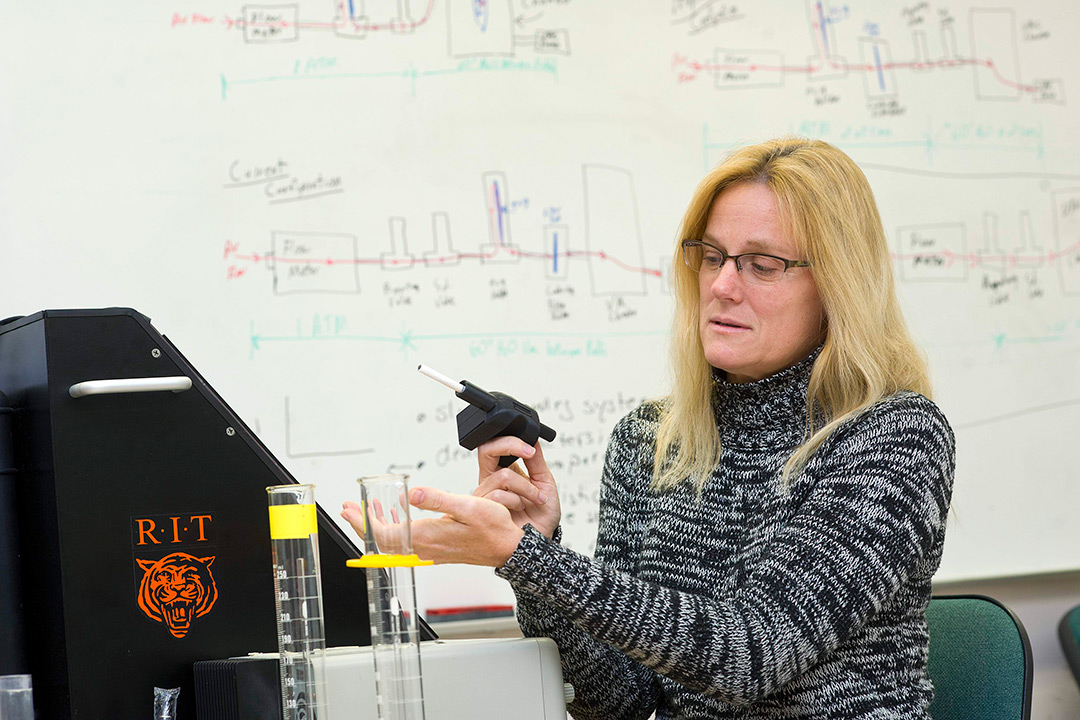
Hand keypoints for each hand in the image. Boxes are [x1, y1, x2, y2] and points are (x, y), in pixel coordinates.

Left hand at [342, 489, 524, 566]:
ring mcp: (429, 550)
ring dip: (375, 526)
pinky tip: (395, 516)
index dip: (364, 522)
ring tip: (364, 510)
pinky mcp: (435, 549)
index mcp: (427, 536)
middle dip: (362, 524)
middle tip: (348, 508)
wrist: (508, 549)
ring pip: (392, 542)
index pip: (384, 534)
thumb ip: (438, 499)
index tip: (352, 509)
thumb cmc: (493, 529)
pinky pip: (405, 542)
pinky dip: (393, 529)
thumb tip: (412, 494)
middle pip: (382, 540)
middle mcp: (424, 547)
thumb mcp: (468, 506)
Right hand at [474, 437, 560, 538]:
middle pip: (486, 450)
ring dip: (526, 486)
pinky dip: (518, 499)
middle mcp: (491, 480)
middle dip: (510, 446)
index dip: (509, 440)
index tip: (530, 447)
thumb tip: (532, 437)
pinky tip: (523, 508)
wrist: (540, 541)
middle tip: (529, 453)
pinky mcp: (483, 510)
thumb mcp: (545, 481)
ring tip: (536, 499)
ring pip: (501, 475)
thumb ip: (536, 460)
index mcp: (503, 470)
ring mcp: (485, 495)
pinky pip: (498, 495)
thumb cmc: (542, 514)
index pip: (493, 445)